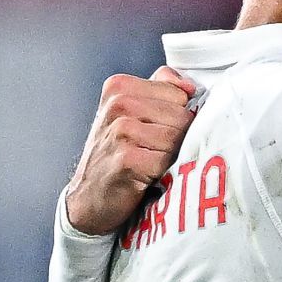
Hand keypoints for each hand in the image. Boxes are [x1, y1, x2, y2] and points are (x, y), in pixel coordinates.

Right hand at [64, 67, 196, 234]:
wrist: (91, 195)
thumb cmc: (118, 153)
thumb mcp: (132, 111)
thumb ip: (162, 88)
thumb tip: (189, 86)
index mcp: (120, 87)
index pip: (180, 93)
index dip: (178, 116)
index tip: (157, 130)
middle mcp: (118, 105)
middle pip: (183, 116)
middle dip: (179, 137)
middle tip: (155, 151)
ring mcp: (121, 131)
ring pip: (179, 137)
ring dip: (173, 155)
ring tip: (152, 162)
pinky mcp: (127, 159)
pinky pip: (170, 160)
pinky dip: (167, 171)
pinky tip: (148, 175)